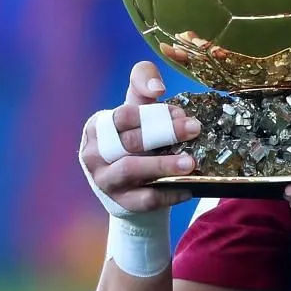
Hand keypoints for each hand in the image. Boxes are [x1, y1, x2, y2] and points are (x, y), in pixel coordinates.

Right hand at [79, 60, 203, 215]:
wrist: (131, 187)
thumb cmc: (135, 141)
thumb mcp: (136, 111)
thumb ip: (142, 87)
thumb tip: (156, 86)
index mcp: (97, 127)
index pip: (123, 116)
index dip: (153, 113)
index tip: (180, 112)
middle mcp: (95, 154)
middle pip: (129, 141)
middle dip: (165, 133)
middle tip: (194, 129)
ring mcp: (106, 180)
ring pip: (132, 169)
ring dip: (164, 165)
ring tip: (191, 162)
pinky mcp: (122, 203)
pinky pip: (146, 198)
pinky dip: (169, 193)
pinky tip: (188, 186)